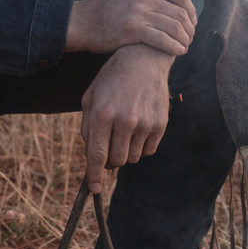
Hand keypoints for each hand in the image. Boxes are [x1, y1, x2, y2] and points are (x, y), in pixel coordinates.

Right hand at [64, 0, 196, 57]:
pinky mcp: (131, 30)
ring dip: (184, 39)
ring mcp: (137, 12)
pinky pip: (161, 39)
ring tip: (186, 46)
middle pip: (179, 12)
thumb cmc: (108, 3)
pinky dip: (174, 47)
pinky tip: (179, 51)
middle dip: (189, 28)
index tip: (192, 22)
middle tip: (191, 37)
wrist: (83, 21)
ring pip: (173, 26)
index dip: (191, 10)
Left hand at [80, 44, 172, 194]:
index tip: (94, 189)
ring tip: (124, 132)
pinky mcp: (160, 123)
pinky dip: (141, 146)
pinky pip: (148, 150)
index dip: (94, 176)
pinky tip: (138, 128)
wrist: (144, 59)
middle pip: (116, 161)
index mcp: (102, 113)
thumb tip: (91, 155)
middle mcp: (124, 120)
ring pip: (132, 157)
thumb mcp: (91, 96)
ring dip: (125, 152)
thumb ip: (87, 126)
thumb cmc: (112, 78)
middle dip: (110, 162)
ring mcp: (144, 122)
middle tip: (109, 149)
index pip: (96, 155)